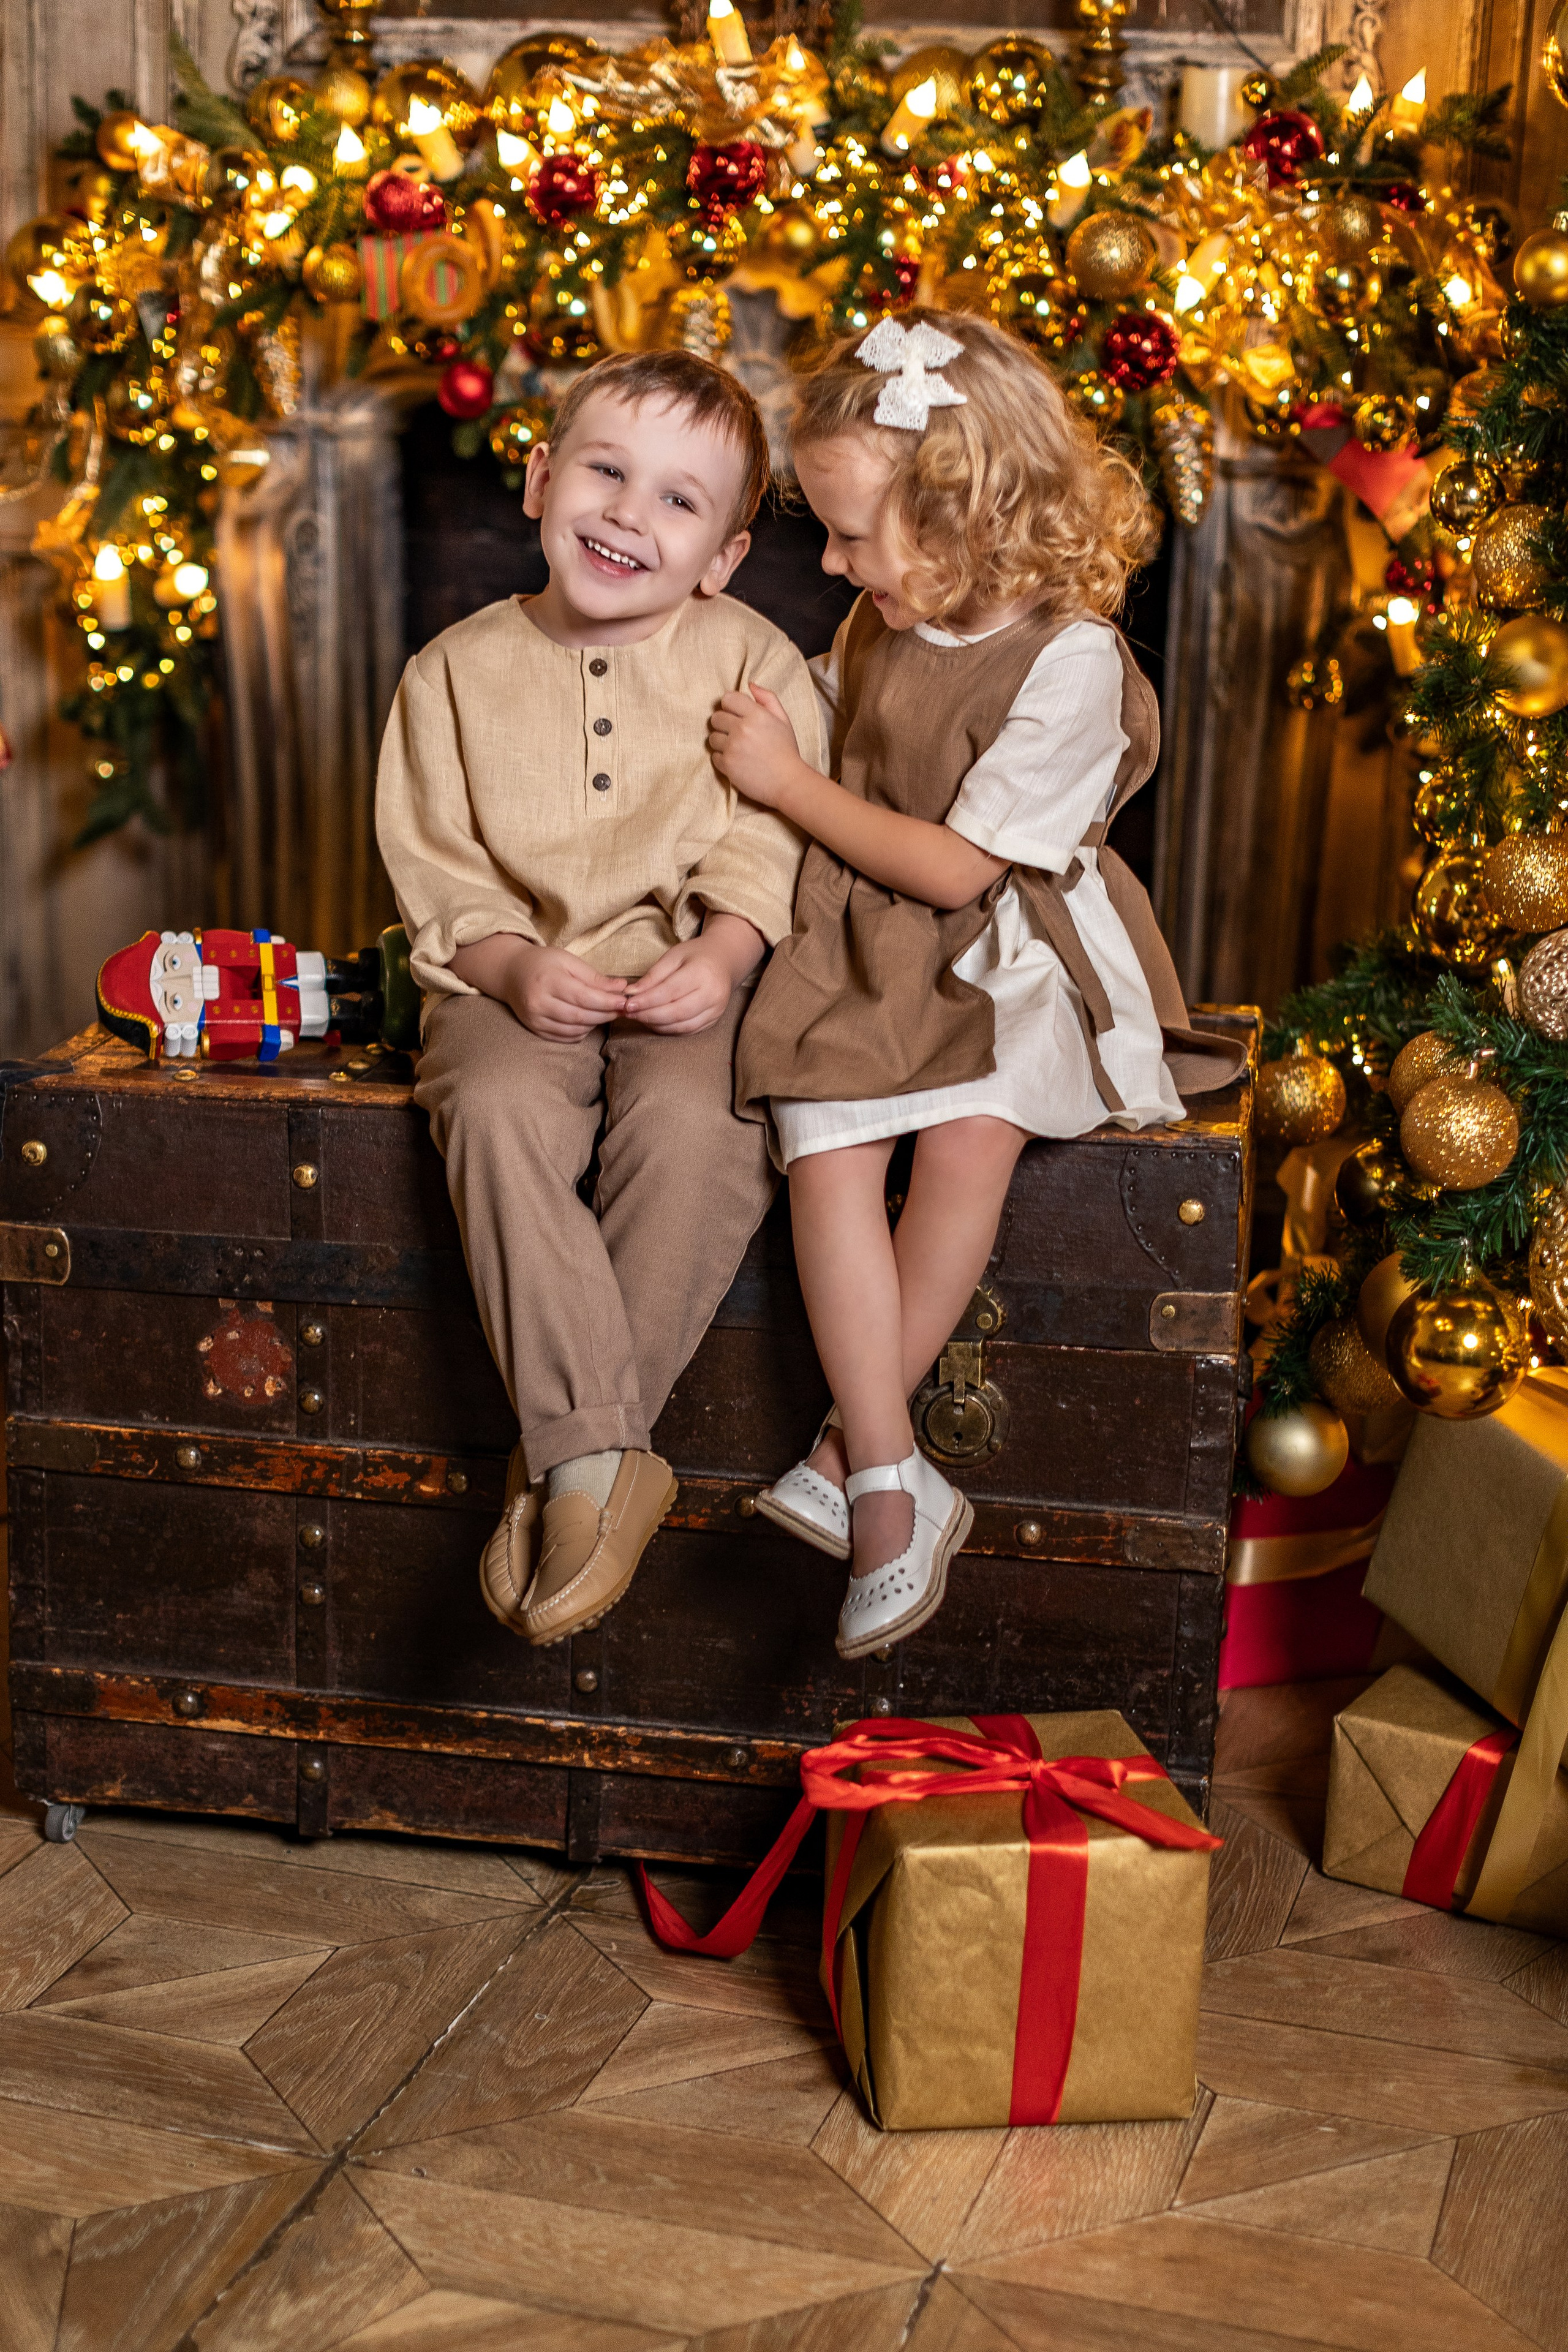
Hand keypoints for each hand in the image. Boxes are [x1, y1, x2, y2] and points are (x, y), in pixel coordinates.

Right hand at [500, 940, 627, 1041]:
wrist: (511, 973)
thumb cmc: (543, 963)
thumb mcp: (568, 961)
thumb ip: (594, 976)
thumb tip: (621, 987)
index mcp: (548, 980)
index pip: (584, 997)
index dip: (607, 1002)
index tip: (624, 1001)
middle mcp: (539, 1002)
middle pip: (580, 1016)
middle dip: (605, 1015)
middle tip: (621, 1009)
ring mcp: (535, 1019)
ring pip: (574, 1030)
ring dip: (595, 1024)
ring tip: (605, 1013)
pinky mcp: (535, 1029)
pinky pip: (564, 1038)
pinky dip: (581, 1032)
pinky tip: (588, 1021)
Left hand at [624, 916, 759, 1034]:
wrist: (724, 961)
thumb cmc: (696, 955)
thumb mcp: (673, 956)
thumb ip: (653, 975)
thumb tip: (631, 993)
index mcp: (702, 973)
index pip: (669, 992)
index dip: (646, 1001)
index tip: (627, 1004)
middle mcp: (712, 994)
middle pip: (676, 1012)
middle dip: (649, 1015)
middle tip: (629, 1013)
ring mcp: (716, 1010)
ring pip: (682, 1026)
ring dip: (657, 1025)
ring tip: (639, 1018)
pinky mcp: (714, 1020)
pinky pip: (688, 1030)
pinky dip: (669, 1029)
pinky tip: (655, 1022)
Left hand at [708, 684, 807, 808]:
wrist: (788, 782)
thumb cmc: (786, 751)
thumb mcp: (783, 720)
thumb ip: (767, 698)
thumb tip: (749, 684)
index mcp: (756, 714)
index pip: (727, 698)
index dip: (730, 706)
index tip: (736, 714)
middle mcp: (742, 729)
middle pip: (716, 717)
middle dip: (724, 723)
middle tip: (736, 733)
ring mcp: (732, 747)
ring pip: (712, 737)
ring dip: (722, 742)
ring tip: (737, 748)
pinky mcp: (727, 765)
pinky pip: (714, 756)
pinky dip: (723, 759)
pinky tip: (737, 761)